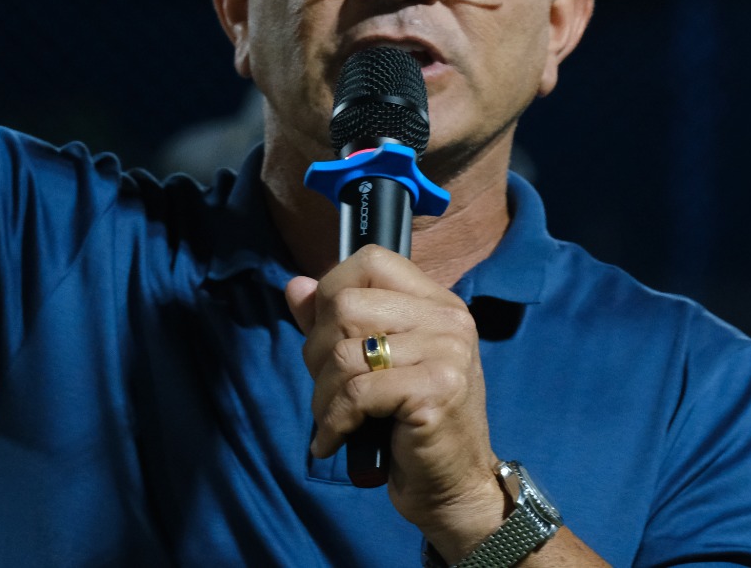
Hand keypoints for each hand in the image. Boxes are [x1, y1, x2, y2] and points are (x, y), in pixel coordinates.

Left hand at [285, 245, 507, 556]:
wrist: (455, 487)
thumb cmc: (410, 426)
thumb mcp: (373, 366)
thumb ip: (335, 323)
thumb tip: (295, 287)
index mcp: (437, 303)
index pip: (371, 261)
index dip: (332, 292)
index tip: (327, 335)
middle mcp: (448, 319)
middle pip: (346, 305)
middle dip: (317, 352)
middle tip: (329, 391)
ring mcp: (447, 353)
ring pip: (344, 353)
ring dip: (323, 395)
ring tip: (334, 420)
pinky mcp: (437, 391)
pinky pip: (357, 394)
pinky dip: (333, 422)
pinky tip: (334, 441)